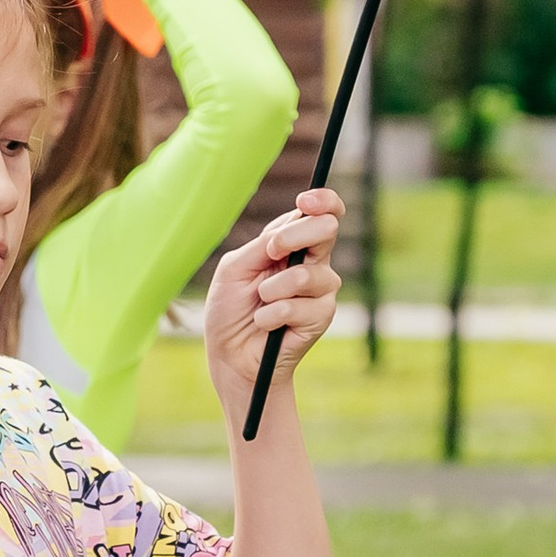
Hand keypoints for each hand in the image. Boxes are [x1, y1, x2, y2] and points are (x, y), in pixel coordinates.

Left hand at [200, 188, 343, 420]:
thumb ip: (261, 246)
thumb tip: (287, 230)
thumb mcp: (235, 268)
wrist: (231, 356)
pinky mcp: (321, 317)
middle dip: (295, 236)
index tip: (306, 200)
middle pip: (327, 230)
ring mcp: (321, 290)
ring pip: (308, 274)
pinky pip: (299, 306)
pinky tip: (265, 323)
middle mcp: (313, 262)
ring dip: (273, 289)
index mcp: (291, 244)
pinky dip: (272, 314)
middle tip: (271, 252)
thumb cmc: (229, 309)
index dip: (323, 201)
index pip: (322, 213)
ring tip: (260, 303)